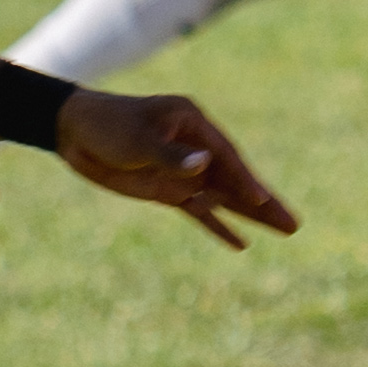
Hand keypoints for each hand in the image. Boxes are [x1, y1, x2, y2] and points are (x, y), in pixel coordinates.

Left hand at [55, 84, 298, 250]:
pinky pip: (200, 211)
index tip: (261, 200)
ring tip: (285, 230)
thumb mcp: (136, 139)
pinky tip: (241, 244)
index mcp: (192, 123)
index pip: (225, 156)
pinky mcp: (169, 189)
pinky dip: (218, 226)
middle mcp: (196, 147)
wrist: (73, 132)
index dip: (244, 179)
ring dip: (251, 216)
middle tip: (294, 225)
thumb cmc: (106, 125)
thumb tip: (204, 165)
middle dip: (264, 203)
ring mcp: (184, 170)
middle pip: (235, 179)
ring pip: (224, 197)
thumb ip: (171, 154)